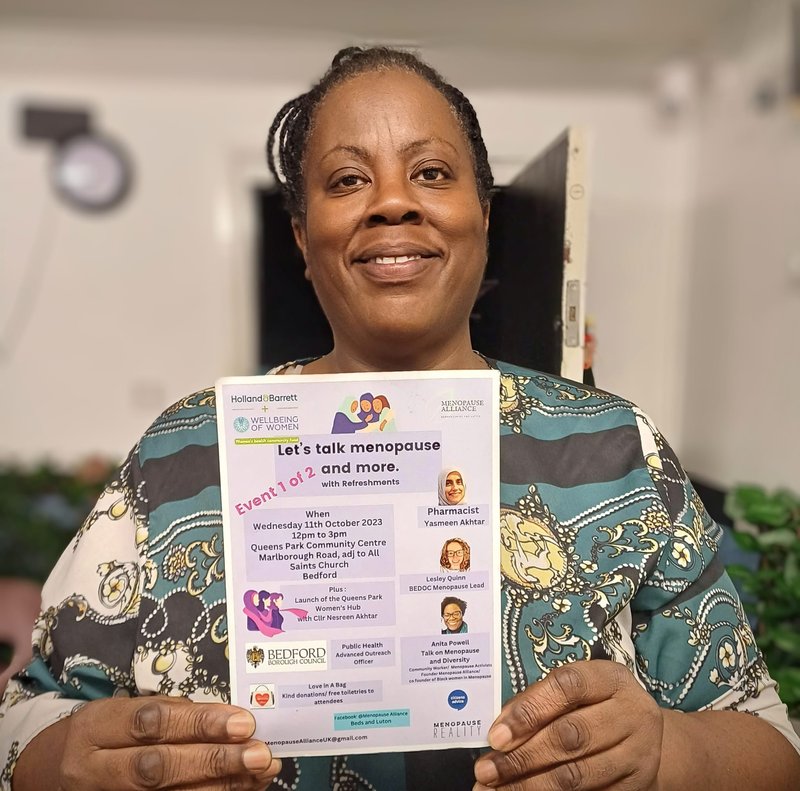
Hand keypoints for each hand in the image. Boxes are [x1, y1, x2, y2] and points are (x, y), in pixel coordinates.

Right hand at [57, 696, 280, 789]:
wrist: (54, 772)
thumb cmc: (106, 733)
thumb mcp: (125, 711)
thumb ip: (172, 712)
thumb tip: (229, 717)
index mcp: (96, 727)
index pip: (152, 722)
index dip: (200, 723)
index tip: (243, 721)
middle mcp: (94, 769)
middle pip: (158, 768)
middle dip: (214, 761)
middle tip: (258, 753)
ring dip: (221, 786)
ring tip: (260, 774)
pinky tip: (239, 790)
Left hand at [474, 660, 662, 789]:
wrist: (646, 734)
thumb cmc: (597, 702)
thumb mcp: (578, 688)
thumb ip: (541, 700)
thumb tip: (500, 730)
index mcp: (611, 678)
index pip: (567, 687)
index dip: (529, 710)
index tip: (495, 735)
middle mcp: (632, 713)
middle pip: (570, 736)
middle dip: (522, 757)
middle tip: (486, 770)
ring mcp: (638, 754)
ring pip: (578, 775)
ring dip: (531, 786)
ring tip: (496, 790)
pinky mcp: (637, 786)